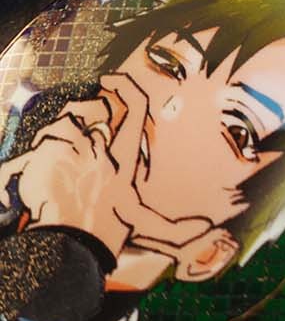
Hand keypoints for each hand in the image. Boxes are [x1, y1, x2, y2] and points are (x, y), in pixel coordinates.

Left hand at [0, 74, 210, 258]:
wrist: (70, 242)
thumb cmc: (106, 231)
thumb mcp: (142, 222)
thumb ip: (176, 229)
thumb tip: (206, 226)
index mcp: (126, 156)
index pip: (136, 107)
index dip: (126, 85)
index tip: (111, 78)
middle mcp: (105, 145)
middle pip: (93, 114)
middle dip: (81, 119)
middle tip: (75, 135)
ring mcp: (77, 148)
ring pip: (68, 125)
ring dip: (60, 138)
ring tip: (57, 162)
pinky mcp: (52, 155)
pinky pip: (48, 138)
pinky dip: (43, 150)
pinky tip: (42, 170)